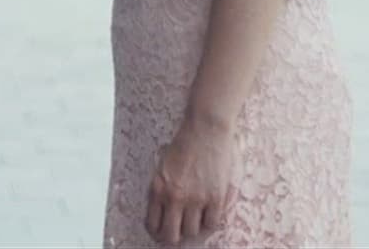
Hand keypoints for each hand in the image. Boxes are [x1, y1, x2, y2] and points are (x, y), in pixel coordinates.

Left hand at [146, 115, 238, 245]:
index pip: (152, 224)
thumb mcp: (161, 167)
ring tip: (194, 220)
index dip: (156, 233)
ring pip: (191, 232)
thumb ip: (161, 190)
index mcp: (157, 188)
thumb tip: (162, 212)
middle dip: (172, 238)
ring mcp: (196, 199)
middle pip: (171, 235)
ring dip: (192, 229)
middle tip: (177, 234)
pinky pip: (212, 224)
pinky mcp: (216, 197)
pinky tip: (208, 215)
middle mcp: (175, 197)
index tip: (160, 233)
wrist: (205, 129)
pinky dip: (209, 223)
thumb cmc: (184, 144)